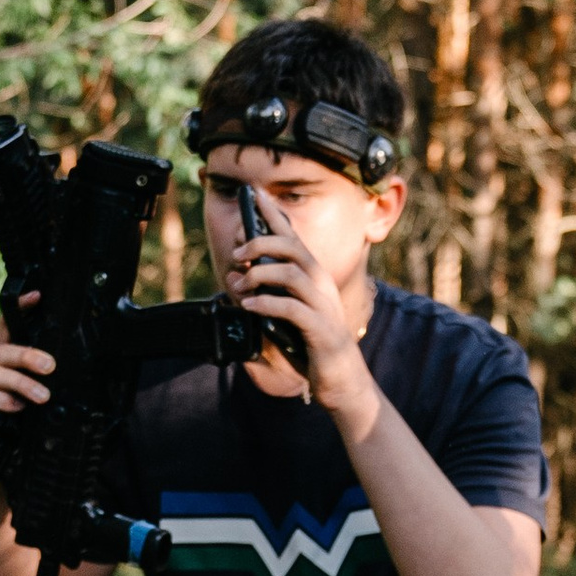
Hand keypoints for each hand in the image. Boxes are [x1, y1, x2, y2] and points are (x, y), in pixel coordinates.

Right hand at [0, 309, 53, 431]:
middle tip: (50, 366)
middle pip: (5, 352)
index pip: (8, 328)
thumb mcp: (30, 392)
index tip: (35, 297)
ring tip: (41, 396)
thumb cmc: (14, 416)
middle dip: (28, 356)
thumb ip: (40, 379)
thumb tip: (65, 370)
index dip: (19, 309)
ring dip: (21, 384)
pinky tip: (16, 407)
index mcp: (4, 360)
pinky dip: (2, 401)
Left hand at [227, 211, 379, 425]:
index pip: (293, 236)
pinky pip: (291, 308)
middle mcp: (320, 284)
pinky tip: (248, 306)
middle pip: (292, 246)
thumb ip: (264, 295)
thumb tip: (234, 281)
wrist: (340, 381)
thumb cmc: (311, 346)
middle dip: (260, 242)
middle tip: (237, 253)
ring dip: (259, 274)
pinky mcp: (320, 328)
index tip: (254, 194)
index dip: (274, 213)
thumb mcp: (285, 315)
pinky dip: (266, 303)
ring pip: (292, 272)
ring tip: (239, 283)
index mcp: (312, 276)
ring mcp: (322, 305)